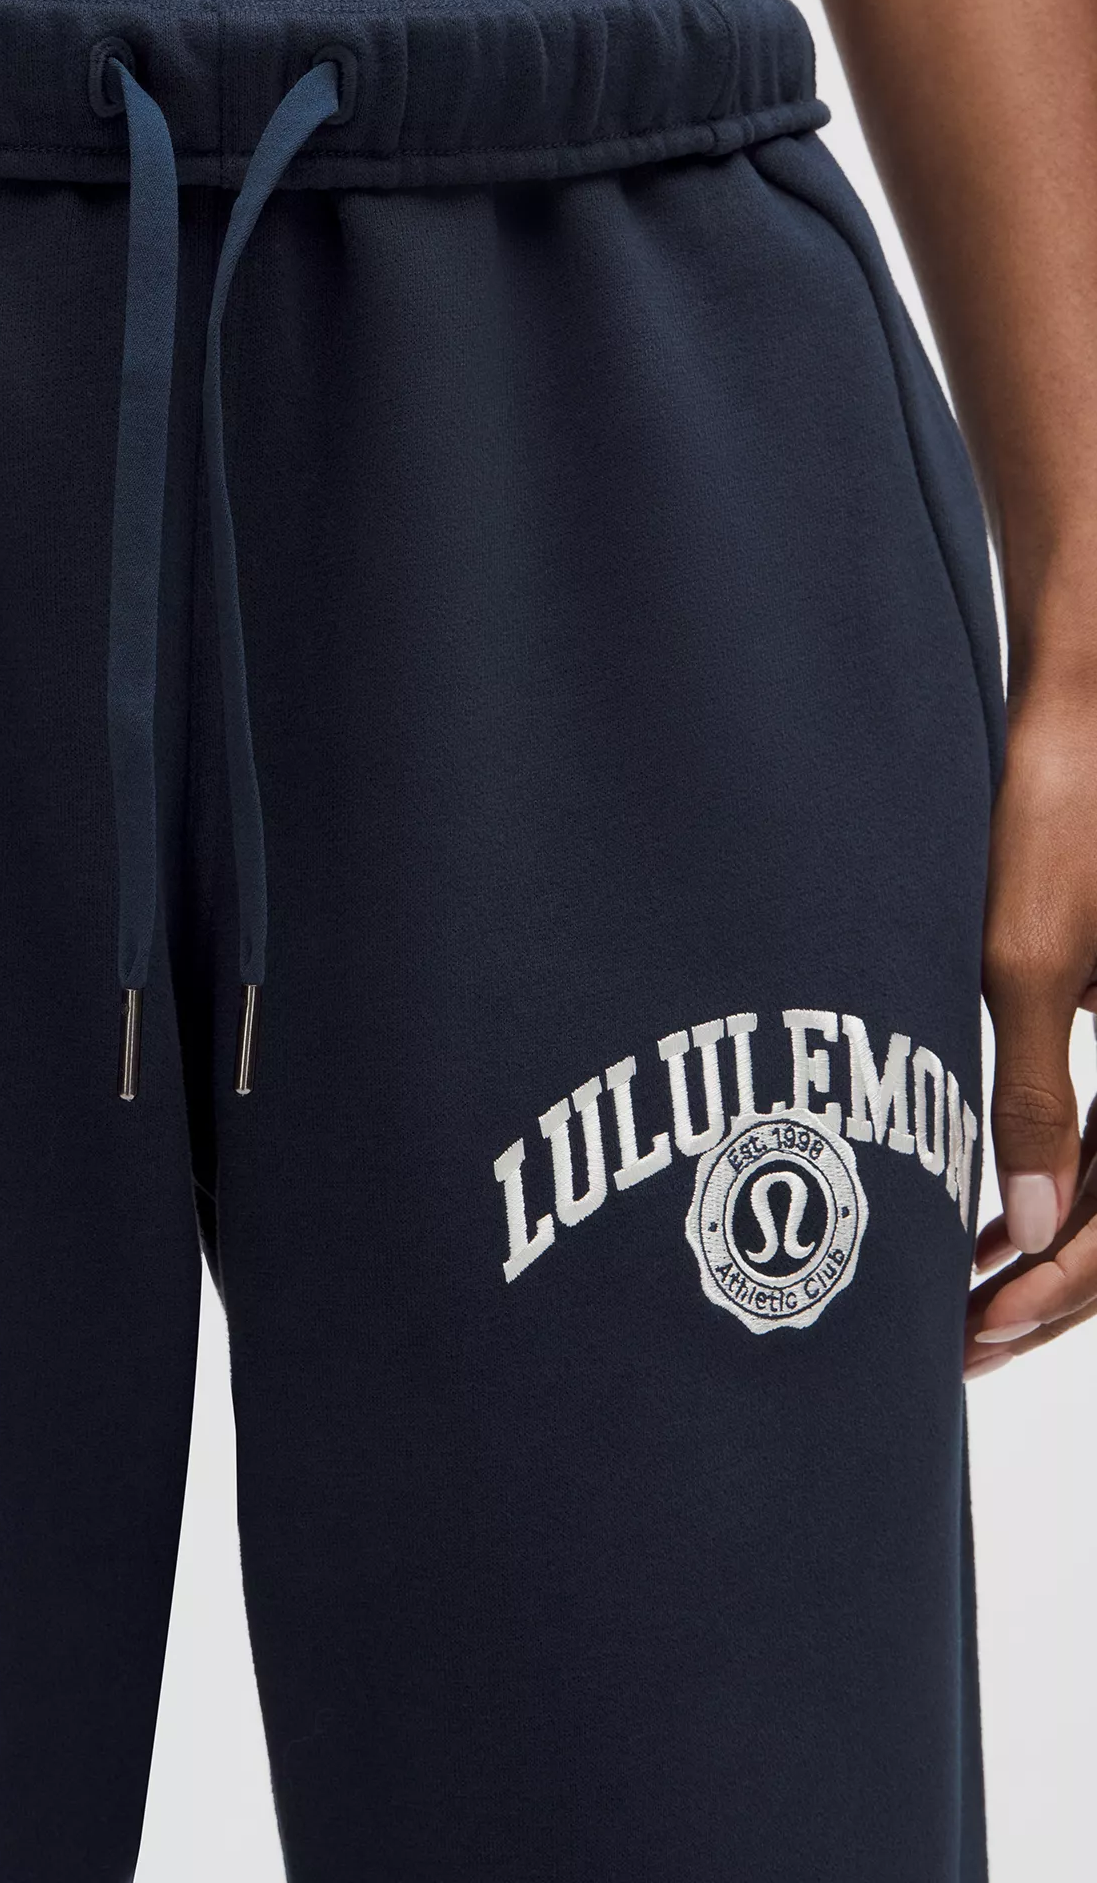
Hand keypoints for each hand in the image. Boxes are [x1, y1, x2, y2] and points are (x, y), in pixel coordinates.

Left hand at [965, 687, 1096, 1375]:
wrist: (1089, 706)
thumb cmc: (1061, 814)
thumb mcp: (1030, 960)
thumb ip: (1037, 1096)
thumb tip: (1034, 1228)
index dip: (1063, 1289)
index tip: (981, 1326)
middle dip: (1059, 1288)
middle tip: (967, 1344)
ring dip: (1059, 1244)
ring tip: (968, 1300)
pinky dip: (1064, 1179)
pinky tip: (997, 1220)